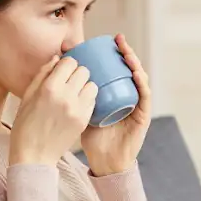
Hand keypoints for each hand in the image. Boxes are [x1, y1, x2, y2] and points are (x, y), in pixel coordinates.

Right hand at [8, 56, 96, 166]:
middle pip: (84, 71)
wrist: (34, 154)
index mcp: (49, 88)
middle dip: (77, 73)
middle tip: (69, 82)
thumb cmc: (25, 125)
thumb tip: (57, 58)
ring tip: (74, 93)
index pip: (70, 62)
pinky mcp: (84, 120)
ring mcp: (77, 109)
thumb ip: (43, 74)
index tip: (62, 70)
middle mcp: (66, 96)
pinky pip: (93, 101)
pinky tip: (77, 105)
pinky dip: (87, 100)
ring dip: (84, 86)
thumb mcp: (27, 96)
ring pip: (92, 85)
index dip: (66, 64)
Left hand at [79, 34, 152, 175]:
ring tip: (127, 52)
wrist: (105, 161)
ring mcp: (137, 105)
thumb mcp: (79, 110)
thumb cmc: (92, 138)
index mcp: (114, 94)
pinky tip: (136, 73)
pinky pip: (144, 95)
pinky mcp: (143, 115)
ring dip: (135, 63)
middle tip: (117, 39)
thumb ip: (72, 93)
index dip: (112, 54)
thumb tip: (55, 70)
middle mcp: (128, 96)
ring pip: (139, 79)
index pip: (116, 70)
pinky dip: (142, 83)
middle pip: (128, 70)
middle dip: (124, 52)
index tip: (104, 41)